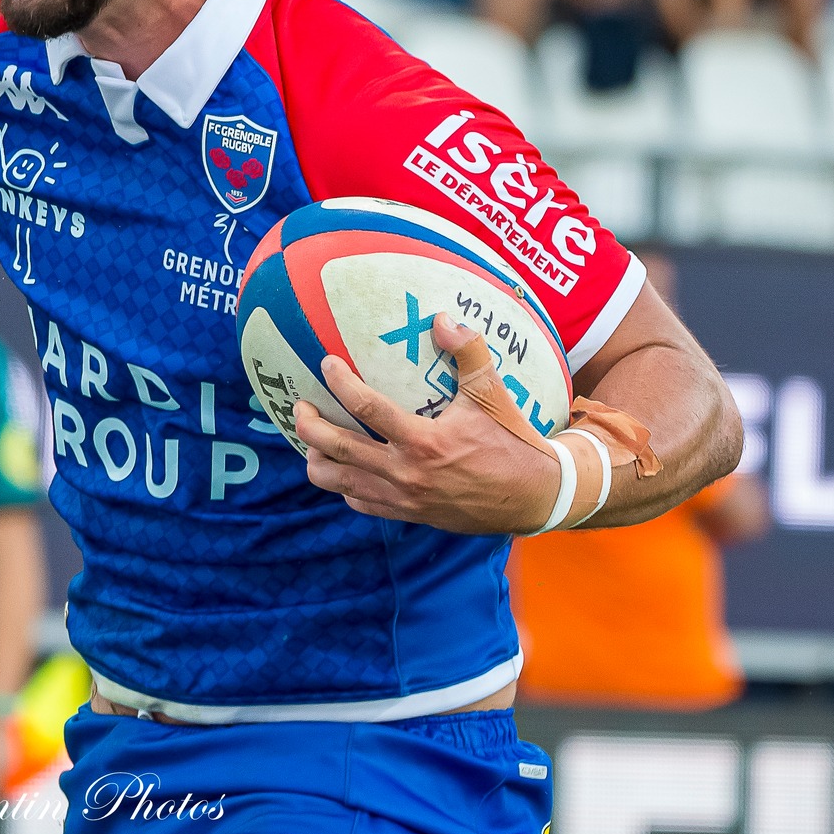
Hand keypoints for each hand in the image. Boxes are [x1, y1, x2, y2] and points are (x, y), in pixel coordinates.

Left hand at [294, 314, 558, 533]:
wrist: (534, 496)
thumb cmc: (512, 440)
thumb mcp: (493, 393)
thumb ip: (469, 351)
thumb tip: (442, 318)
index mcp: (425, 441)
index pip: (366, 407)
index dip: (340, 382)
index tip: (326, 363)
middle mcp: (407, 473)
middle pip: (337, 449)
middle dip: (309, 426)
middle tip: (299, 406)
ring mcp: (404, 498)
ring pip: (340, 483)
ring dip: (317, 460)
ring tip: (310, 441)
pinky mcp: (409, 515)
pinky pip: (361, 503)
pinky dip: (345, 486)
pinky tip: (344, 469)